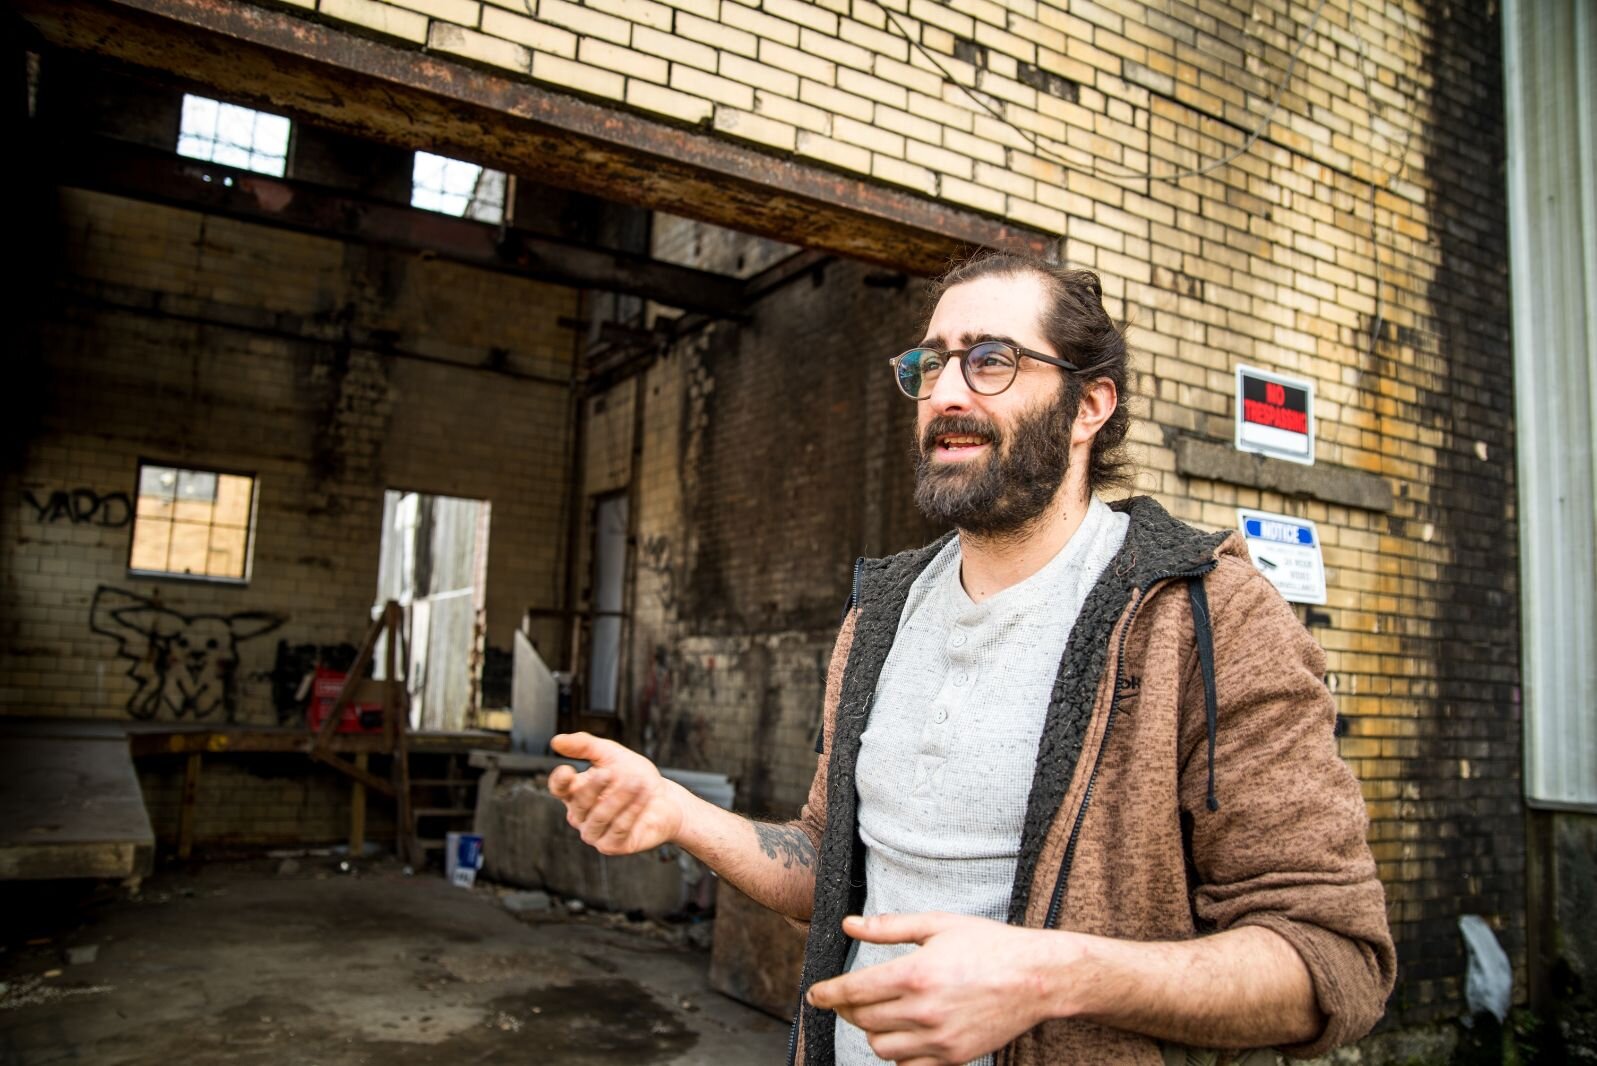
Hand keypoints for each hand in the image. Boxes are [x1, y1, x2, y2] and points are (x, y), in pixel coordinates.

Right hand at [547, 732, 686, 854]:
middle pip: (579, 804)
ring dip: (618, 798)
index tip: (569, 770)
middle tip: (610, 772)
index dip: (560, 781)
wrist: (666, 800)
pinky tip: (644, 796)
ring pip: (599, 818)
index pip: (558, 788)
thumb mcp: (611, 754)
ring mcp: (595, 834)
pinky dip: (632, 811)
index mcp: (575, 793)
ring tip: (636, 782)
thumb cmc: (635, 775)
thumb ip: (585, 745)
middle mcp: (580, 816)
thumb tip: (556, 740)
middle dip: (594, 788)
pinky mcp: (612, 846)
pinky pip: (618, 830)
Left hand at [805, 912, 1064, 1065]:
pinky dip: (897, 1054)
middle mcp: (923, 1011)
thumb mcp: (937, 924)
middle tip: (847, 997)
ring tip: (876, 1013)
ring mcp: (939, 1039)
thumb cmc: (988, 944)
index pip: (854, 991)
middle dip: (847, 1009)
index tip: (814, 995)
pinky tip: (902, 1034)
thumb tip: (849, 925)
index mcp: (915, 974)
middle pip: (863, 1019)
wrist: (1035, 977)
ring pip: (881, 1047)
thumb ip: (888, 927)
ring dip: (871, 1031)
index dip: (827, 994)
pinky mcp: (954, 1058)